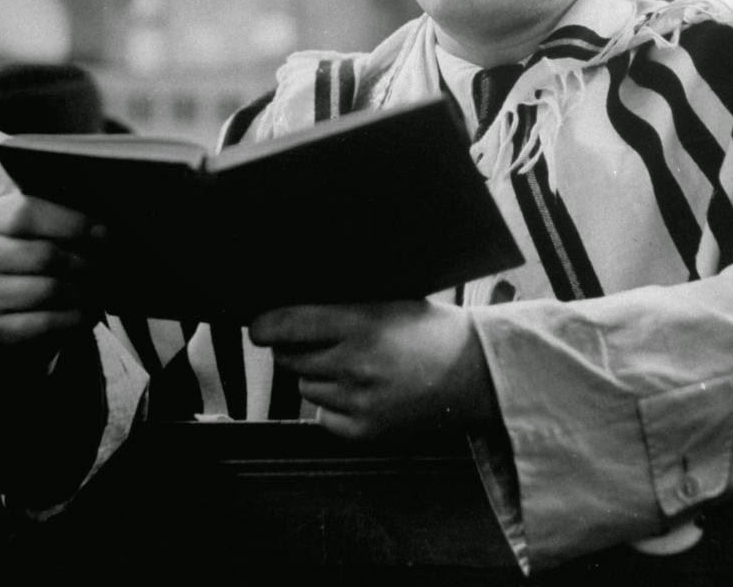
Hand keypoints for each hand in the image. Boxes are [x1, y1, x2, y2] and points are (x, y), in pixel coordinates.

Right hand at [0, 191, 102, 362]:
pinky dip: (73, 317)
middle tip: (105, 266)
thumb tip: (99, 230)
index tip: (101, 233)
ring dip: (83, 290)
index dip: (71, 223)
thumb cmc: (26, 248)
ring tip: (100, 288)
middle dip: (84, 261)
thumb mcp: (31, 225)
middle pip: (43, 256)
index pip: (26, 215)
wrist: (1, 287)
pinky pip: (42, 323)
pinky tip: (88, 311)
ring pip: (47, 290)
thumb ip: (56, 219)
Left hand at [249, 300, 496, 439]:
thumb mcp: (390, 301)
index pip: (290, 325)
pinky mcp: (365, 431)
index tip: (258, 325)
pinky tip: (359, 388)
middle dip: (294, 347)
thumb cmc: (432, 329)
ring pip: (306, 386)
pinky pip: (324, 416)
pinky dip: (332, 403)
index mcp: (362, 324)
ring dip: (316, 373)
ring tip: (349, 363)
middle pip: (291, 358)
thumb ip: (344, 307)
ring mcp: (359, 402)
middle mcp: (355, 365)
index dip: (266, 325)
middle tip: (318, 339)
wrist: (474, 374)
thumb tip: (294, 310)